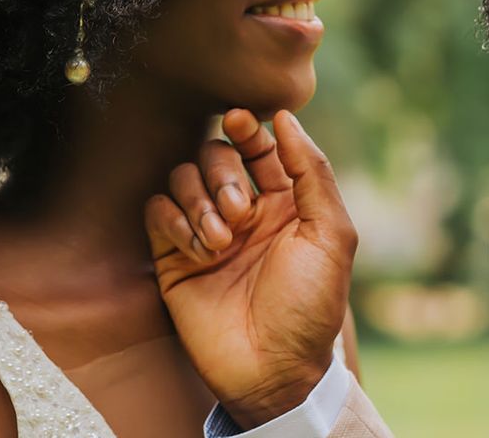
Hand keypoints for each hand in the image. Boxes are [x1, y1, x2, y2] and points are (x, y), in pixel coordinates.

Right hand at [145, 109, 357, 428]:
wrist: (273, 372)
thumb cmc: (310, 306)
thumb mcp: (331, 235)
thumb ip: (311, 171)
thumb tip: (285, 116)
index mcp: (283, 201)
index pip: (258, 146)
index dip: (245, 127)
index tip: (238, 119)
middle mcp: (243, 211)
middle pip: (215, 154)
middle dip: (224, 173)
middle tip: (240, 211)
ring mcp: (206, 231)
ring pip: (183, 177)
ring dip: (200, 200)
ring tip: (221, 240)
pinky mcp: (173, 256)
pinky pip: (158, 210)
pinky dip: (174, 220)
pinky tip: (198, 249)